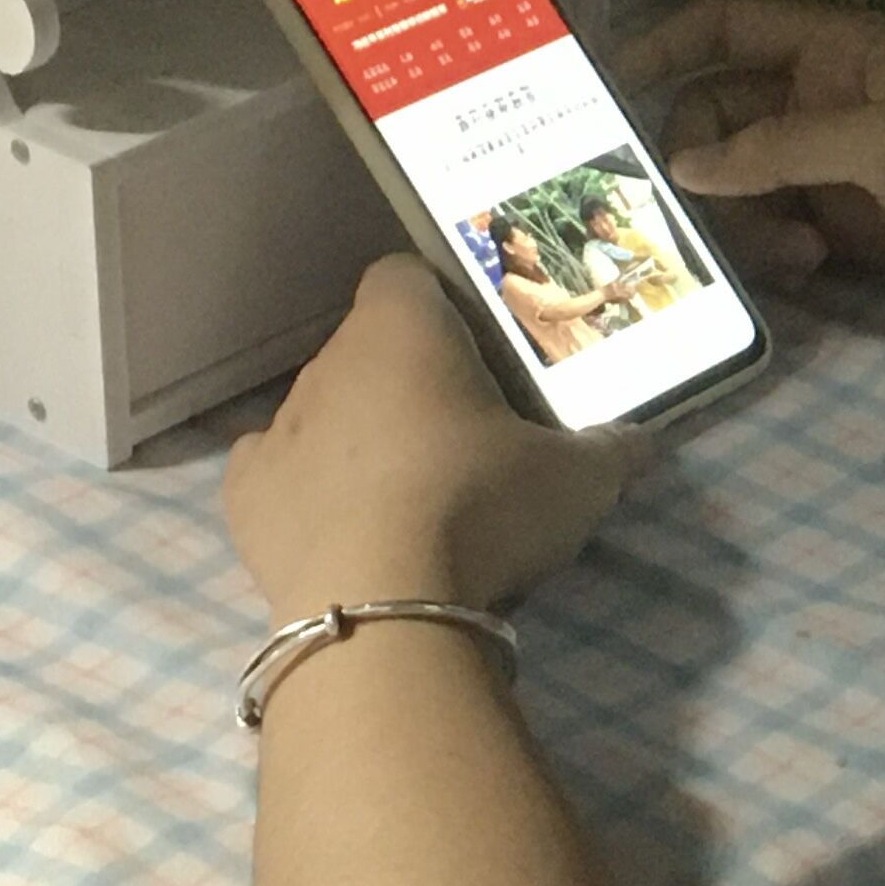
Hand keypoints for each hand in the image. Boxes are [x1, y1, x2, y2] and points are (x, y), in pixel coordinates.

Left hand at [225, 260, 653, 621]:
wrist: (379, 611)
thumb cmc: (481, 507)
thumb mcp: (576, 481)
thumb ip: (610, 450)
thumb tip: (640, 442)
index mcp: (403, 328)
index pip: (407, 274)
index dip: (441, 305)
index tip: (481, 352)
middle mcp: (330, 361)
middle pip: (369, 350)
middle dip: (409, 383)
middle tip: (466, 440)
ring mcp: (279, 427)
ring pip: (324, 411)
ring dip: (360, 437)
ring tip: (411, 499)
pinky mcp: (244, 496)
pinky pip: (278, 472)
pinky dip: (308, 490)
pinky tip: (345, 527)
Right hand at [617, 0, 884, 320]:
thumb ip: (780, 147)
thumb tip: (681, 166)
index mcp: (834, 49)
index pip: (726, 26)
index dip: (662, 46)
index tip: (600, 92)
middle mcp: (821, 100)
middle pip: (714, 117)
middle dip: (695, 163)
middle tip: (682, 215)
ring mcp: (833, 166)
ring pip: (738, 184)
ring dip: (740, 218)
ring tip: (785, 254)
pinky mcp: (848, 227)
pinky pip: (773, 230)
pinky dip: (770, 252)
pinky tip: (805, 271)